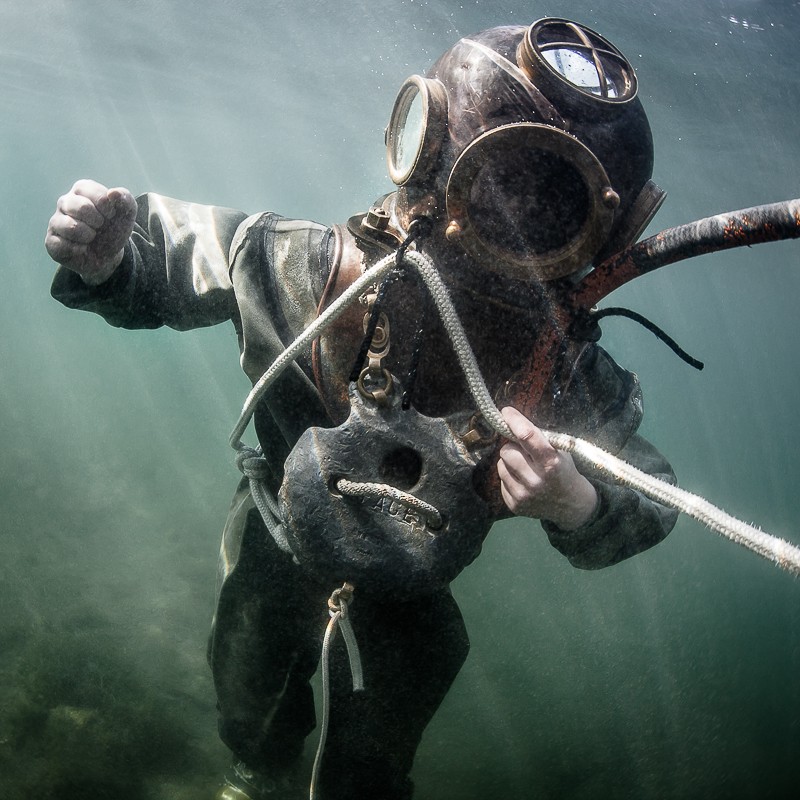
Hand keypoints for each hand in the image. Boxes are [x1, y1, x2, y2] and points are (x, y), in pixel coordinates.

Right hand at [45, 179, 136, 284]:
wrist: (109, 255)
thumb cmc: (113, 228)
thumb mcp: (126, 213)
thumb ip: (125, 199)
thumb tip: (112, 193)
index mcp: (81, 190)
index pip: (91, 191)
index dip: (106, 207)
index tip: (110, 215)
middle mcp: (65, 202)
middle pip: (80, 207)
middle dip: (98, 221)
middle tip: (100, 227)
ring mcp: (56, 221)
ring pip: (70, 226)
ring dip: (88, 236)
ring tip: (91, 237)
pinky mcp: (51, 241)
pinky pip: (60, 245)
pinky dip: (78, 250)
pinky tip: (82, 249)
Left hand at [497, 406, 597, 529]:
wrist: (571, 505)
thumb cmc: (563, 470)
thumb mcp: (560, 451)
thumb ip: (537, 438)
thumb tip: (509, 420)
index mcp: (551, 463)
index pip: (527, 436)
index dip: (514, 421)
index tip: (506, 412)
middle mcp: (536, 481)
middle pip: (506, 451)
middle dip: (513, 446)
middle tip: (523, 449)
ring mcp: (524, 495)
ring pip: (501, 465)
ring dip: (510, 462)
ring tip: (525, 466)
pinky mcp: (515, 505)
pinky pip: (501, 481)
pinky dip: (510, 477)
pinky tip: (523, 481)